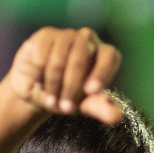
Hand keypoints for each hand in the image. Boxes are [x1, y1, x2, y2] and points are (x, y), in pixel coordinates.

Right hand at [5, 27, 121, 122]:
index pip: (109, 57)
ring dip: (53, 84)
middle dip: (71, 87)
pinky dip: (39, 73)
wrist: (36, 91)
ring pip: (59, 58)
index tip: (90, 92)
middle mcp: (88, 40)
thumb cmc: (67, 96)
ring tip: (51, 100)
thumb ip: (101, 108)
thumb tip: (116, 117)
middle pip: (80, 60)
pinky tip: (38, 82)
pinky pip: (42, 53)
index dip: (101, 73)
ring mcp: (66, 35)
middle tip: (65, 108)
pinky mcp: (46, 35)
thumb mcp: (84, 105)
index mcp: (104, 55)